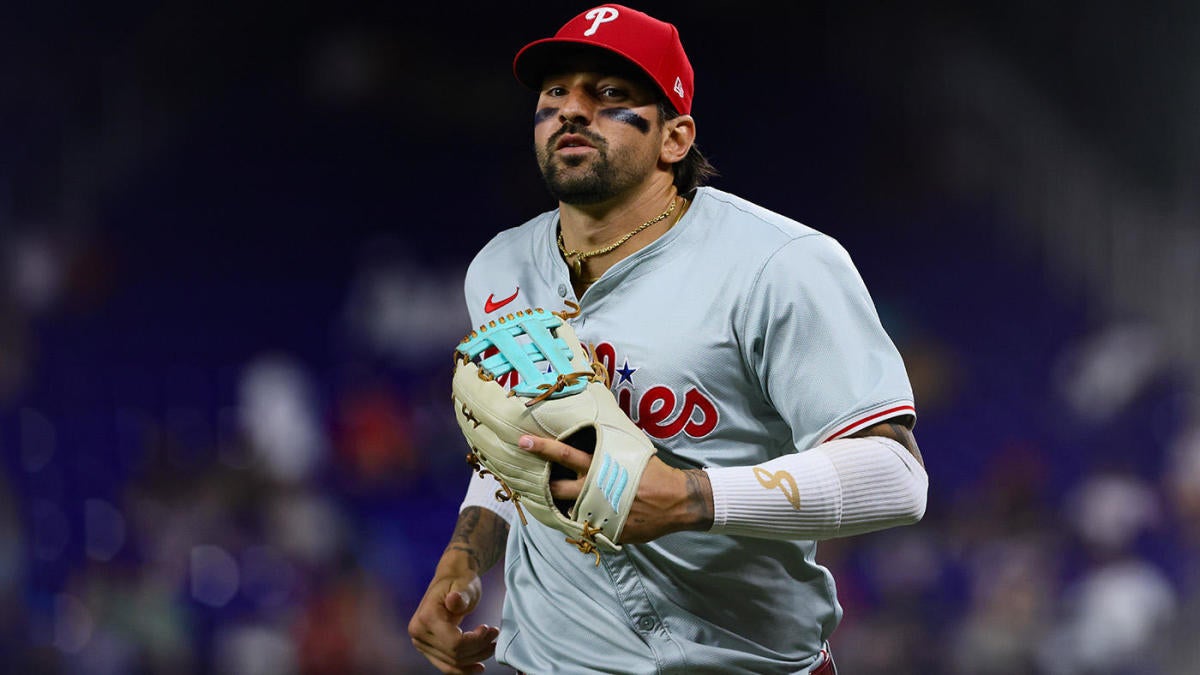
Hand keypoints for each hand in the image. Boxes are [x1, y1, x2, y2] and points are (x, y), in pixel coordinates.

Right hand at [408, 558, 499, 674]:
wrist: (451, 577)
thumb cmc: (460, 580)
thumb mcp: (465, 585)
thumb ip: (461, 596)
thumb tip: (454, 601)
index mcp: (426, 617)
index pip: (454, 643)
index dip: (475, 641)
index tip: (489, 629)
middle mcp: (418, 632)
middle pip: (454, 655)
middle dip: (478, 649)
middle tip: (495, 636)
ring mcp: (420, 642)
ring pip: (451, 663)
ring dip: (474, 658)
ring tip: (491, 646)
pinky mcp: (427, 647)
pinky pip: (445, 664)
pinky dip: (462, 668)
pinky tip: (477, 666)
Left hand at [518, 434, 713, 541]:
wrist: (676, 501)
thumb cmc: (653, 472)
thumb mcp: (630, 452)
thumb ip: (609, 446)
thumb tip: (596, 429)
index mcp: (599, 467)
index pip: (564, 454)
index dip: (542, 447)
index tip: (523, 441)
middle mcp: (594, 489)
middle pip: (556, 488)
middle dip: (541, 485)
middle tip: (531, 481)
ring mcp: (599, 512)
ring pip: (565, 511)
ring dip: (558, 506)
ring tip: (554, 502)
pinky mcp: (606, 531)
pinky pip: (584, 528)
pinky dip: (579, 522)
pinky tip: (580, 517)